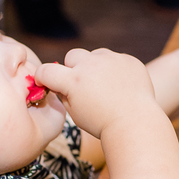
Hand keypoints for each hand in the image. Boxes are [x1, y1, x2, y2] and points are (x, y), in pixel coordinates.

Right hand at [35, 48, 156, 137]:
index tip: (47, 83)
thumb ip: (64, 94)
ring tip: (106, 86)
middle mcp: (91, 65)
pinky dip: (115, 69)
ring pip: (95, 55)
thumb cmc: (102, 123)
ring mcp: (112, 59)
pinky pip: (116, 59)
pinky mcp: (128, 60)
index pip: (46, 70)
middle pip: (72, 56)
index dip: (43, 76)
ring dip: (95, 66)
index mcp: (74, 80)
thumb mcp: (75, 113)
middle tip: (83, 85)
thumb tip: (58, 84)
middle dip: (73, 68)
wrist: (135, 123)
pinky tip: (121, 86)